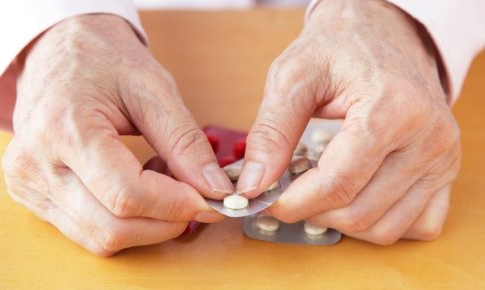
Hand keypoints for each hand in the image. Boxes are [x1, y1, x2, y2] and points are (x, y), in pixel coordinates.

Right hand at [2, 15, 231, 255]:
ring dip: (146, 223)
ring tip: (161, 181)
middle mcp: (36, 165)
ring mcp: (28, 185)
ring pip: (101, 239)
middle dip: (165, 221)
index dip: (176, 205)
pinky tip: (137, 188)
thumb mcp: (154, 90)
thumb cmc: (104, 61)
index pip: (127, 196)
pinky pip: (88, 232)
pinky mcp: (32, 197)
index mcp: (65, 130)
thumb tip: (214, 189)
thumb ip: (185, 143)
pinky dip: (124, 221)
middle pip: (113, 228)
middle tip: (193, 193)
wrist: (58, 51)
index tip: (210, 199)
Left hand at [237, 0, 459, 244]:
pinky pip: (418, 225)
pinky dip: (380, 223)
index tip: (264, 200)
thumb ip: (272, 132)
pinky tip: (356, 196)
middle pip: (358, 212)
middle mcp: (428, 140)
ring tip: (319, 189)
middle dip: (311, 211)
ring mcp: (442, 159)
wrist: (384, 32)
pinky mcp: (446, 171)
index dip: (293, 203)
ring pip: (384, 228)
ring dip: (341, 221)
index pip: (337, 184)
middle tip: (289, 189)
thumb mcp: (294, 76)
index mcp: (393, 110)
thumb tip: (254, 184)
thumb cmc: (340, 47)